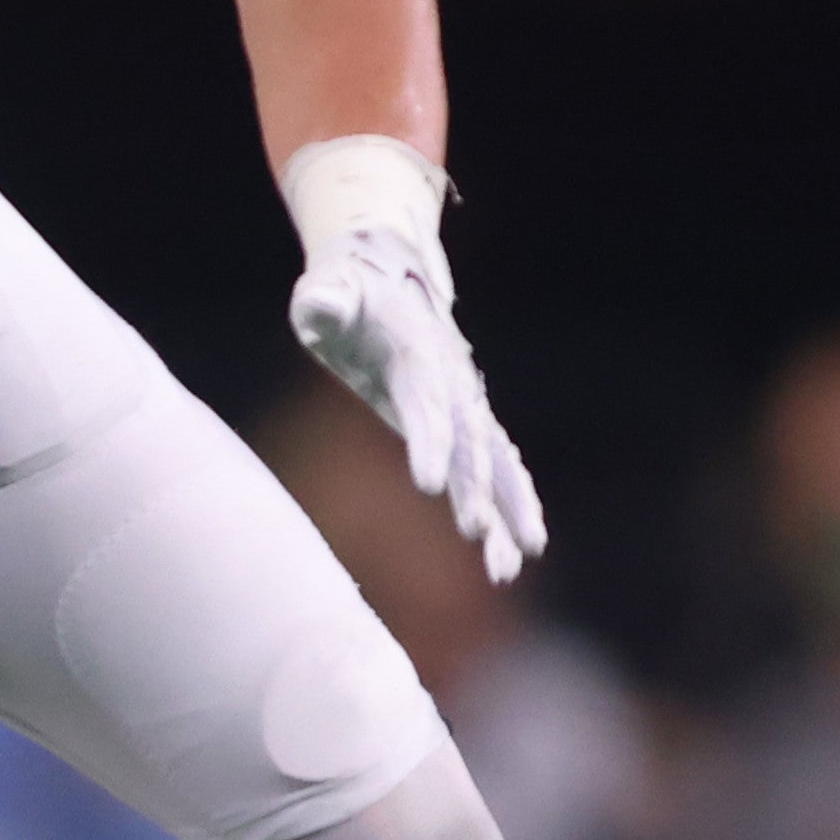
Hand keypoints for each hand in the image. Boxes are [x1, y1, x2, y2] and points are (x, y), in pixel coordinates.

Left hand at [283, 133, 545, 584]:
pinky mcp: (464, 420)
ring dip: (507, 513)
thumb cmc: (346, 291)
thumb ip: (326, 301)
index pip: (425, 404)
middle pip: (467, 442)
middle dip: (474, 489)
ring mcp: (464, 403)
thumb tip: (320, 307)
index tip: (430, 486)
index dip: (429, 442)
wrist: (390, 272)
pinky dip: (512, 505)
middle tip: (473, 534)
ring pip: (494, 463)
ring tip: (511, 567)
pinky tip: (520, 550)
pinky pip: (497, 467)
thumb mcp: (328, 290)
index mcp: (417, 355)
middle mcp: (451, 382)